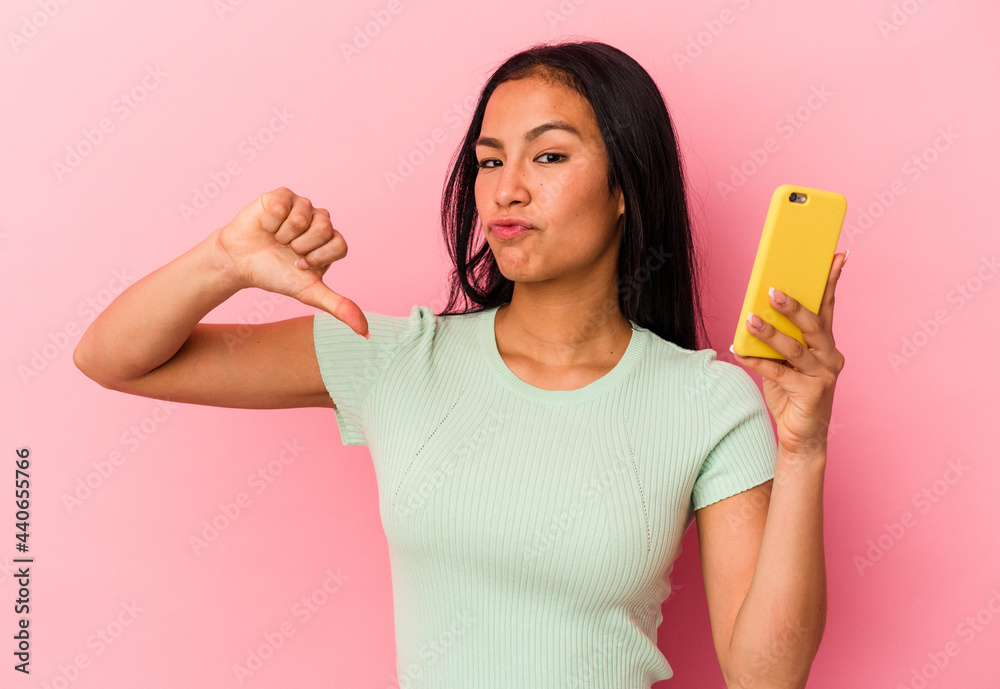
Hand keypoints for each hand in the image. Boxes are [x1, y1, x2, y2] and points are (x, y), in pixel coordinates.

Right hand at [213, 187, 368, 337]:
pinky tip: (266, 227)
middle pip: (324, 228)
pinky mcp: (282, 195)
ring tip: (276, 240)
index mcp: (331, 241)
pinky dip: (270, 222)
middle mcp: (320, 220)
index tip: (301, 265)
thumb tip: (366, 333)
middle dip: (301, 247)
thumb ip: (339, 306)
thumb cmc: (276, 275)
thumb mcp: (309, 292)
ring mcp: (302, 205)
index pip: (340, 245)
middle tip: (288, 251)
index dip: (318, 257)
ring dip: (284, 235)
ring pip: (303, 217)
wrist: (240, 263)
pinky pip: (282, 205)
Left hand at [731, 252, 847, 456]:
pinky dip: (758, 361)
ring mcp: (824, 375)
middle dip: (794, 306)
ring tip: (750, 319)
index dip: (831, 282)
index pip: (828, 307)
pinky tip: (740, 352)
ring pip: (795, 348)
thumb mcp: (786, 362)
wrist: (801, 436)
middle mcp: (830, 357)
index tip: (835, 256)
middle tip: (773, 289)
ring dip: (769, 333)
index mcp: (826, 344)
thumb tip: (757, 313)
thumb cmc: (792, 394)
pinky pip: (780, 373)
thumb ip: (780, 341)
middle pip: (813, 324)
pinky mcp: (812, 393)